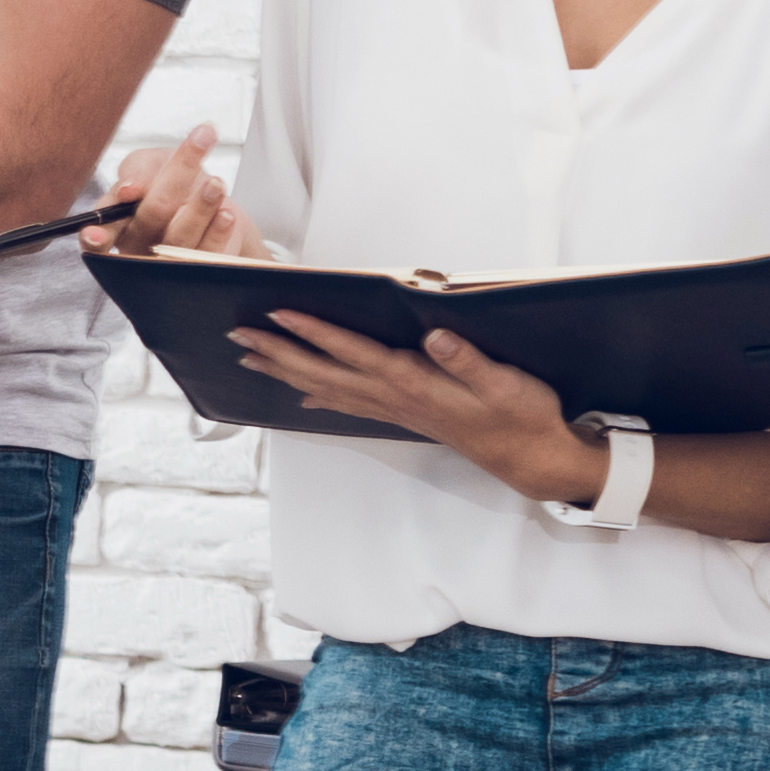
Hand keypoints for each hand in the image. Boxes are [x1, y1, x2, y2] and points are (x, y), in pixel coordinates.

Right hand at [95, 130, 246, 257]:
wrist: (212, 208)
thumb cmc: (172, 183)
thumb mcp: (151, 163)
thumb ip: (137, 168)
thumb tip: (130, 187)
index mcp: (114, 226)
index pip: (97, 235)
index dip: (99, 230)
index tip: (122, 202)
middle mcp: (137, 248)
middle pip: (150, 216)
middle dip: (178, 174)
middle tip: (202, 140)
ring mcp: (167, 265)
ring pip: (179, 239)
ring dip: (200, 207)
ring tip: (216, 183)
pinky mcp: (198, 272)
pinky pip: (206, 255)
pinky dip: (217, 232)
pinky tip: (226, 213)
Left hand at [236, 311, 606, 507]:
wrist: (531, 457)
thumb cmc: (521, 414)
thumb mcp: (505, 382)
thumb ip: (468, 359)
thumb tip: (435, 336)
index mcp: (414, 382)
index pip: (353, 352)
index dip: (315, 332)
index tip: (278, 313)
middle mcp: (396, 397)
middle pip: (323, 372)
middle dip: (279, 352)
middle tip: (238, 334)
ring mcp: (396, 408)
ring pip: (327, 389)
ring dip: (287, 372)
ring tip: (251, 358)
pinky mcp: (404, 414)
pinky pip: (348, 404)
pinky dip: (319, 396)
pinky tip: (302, 394)